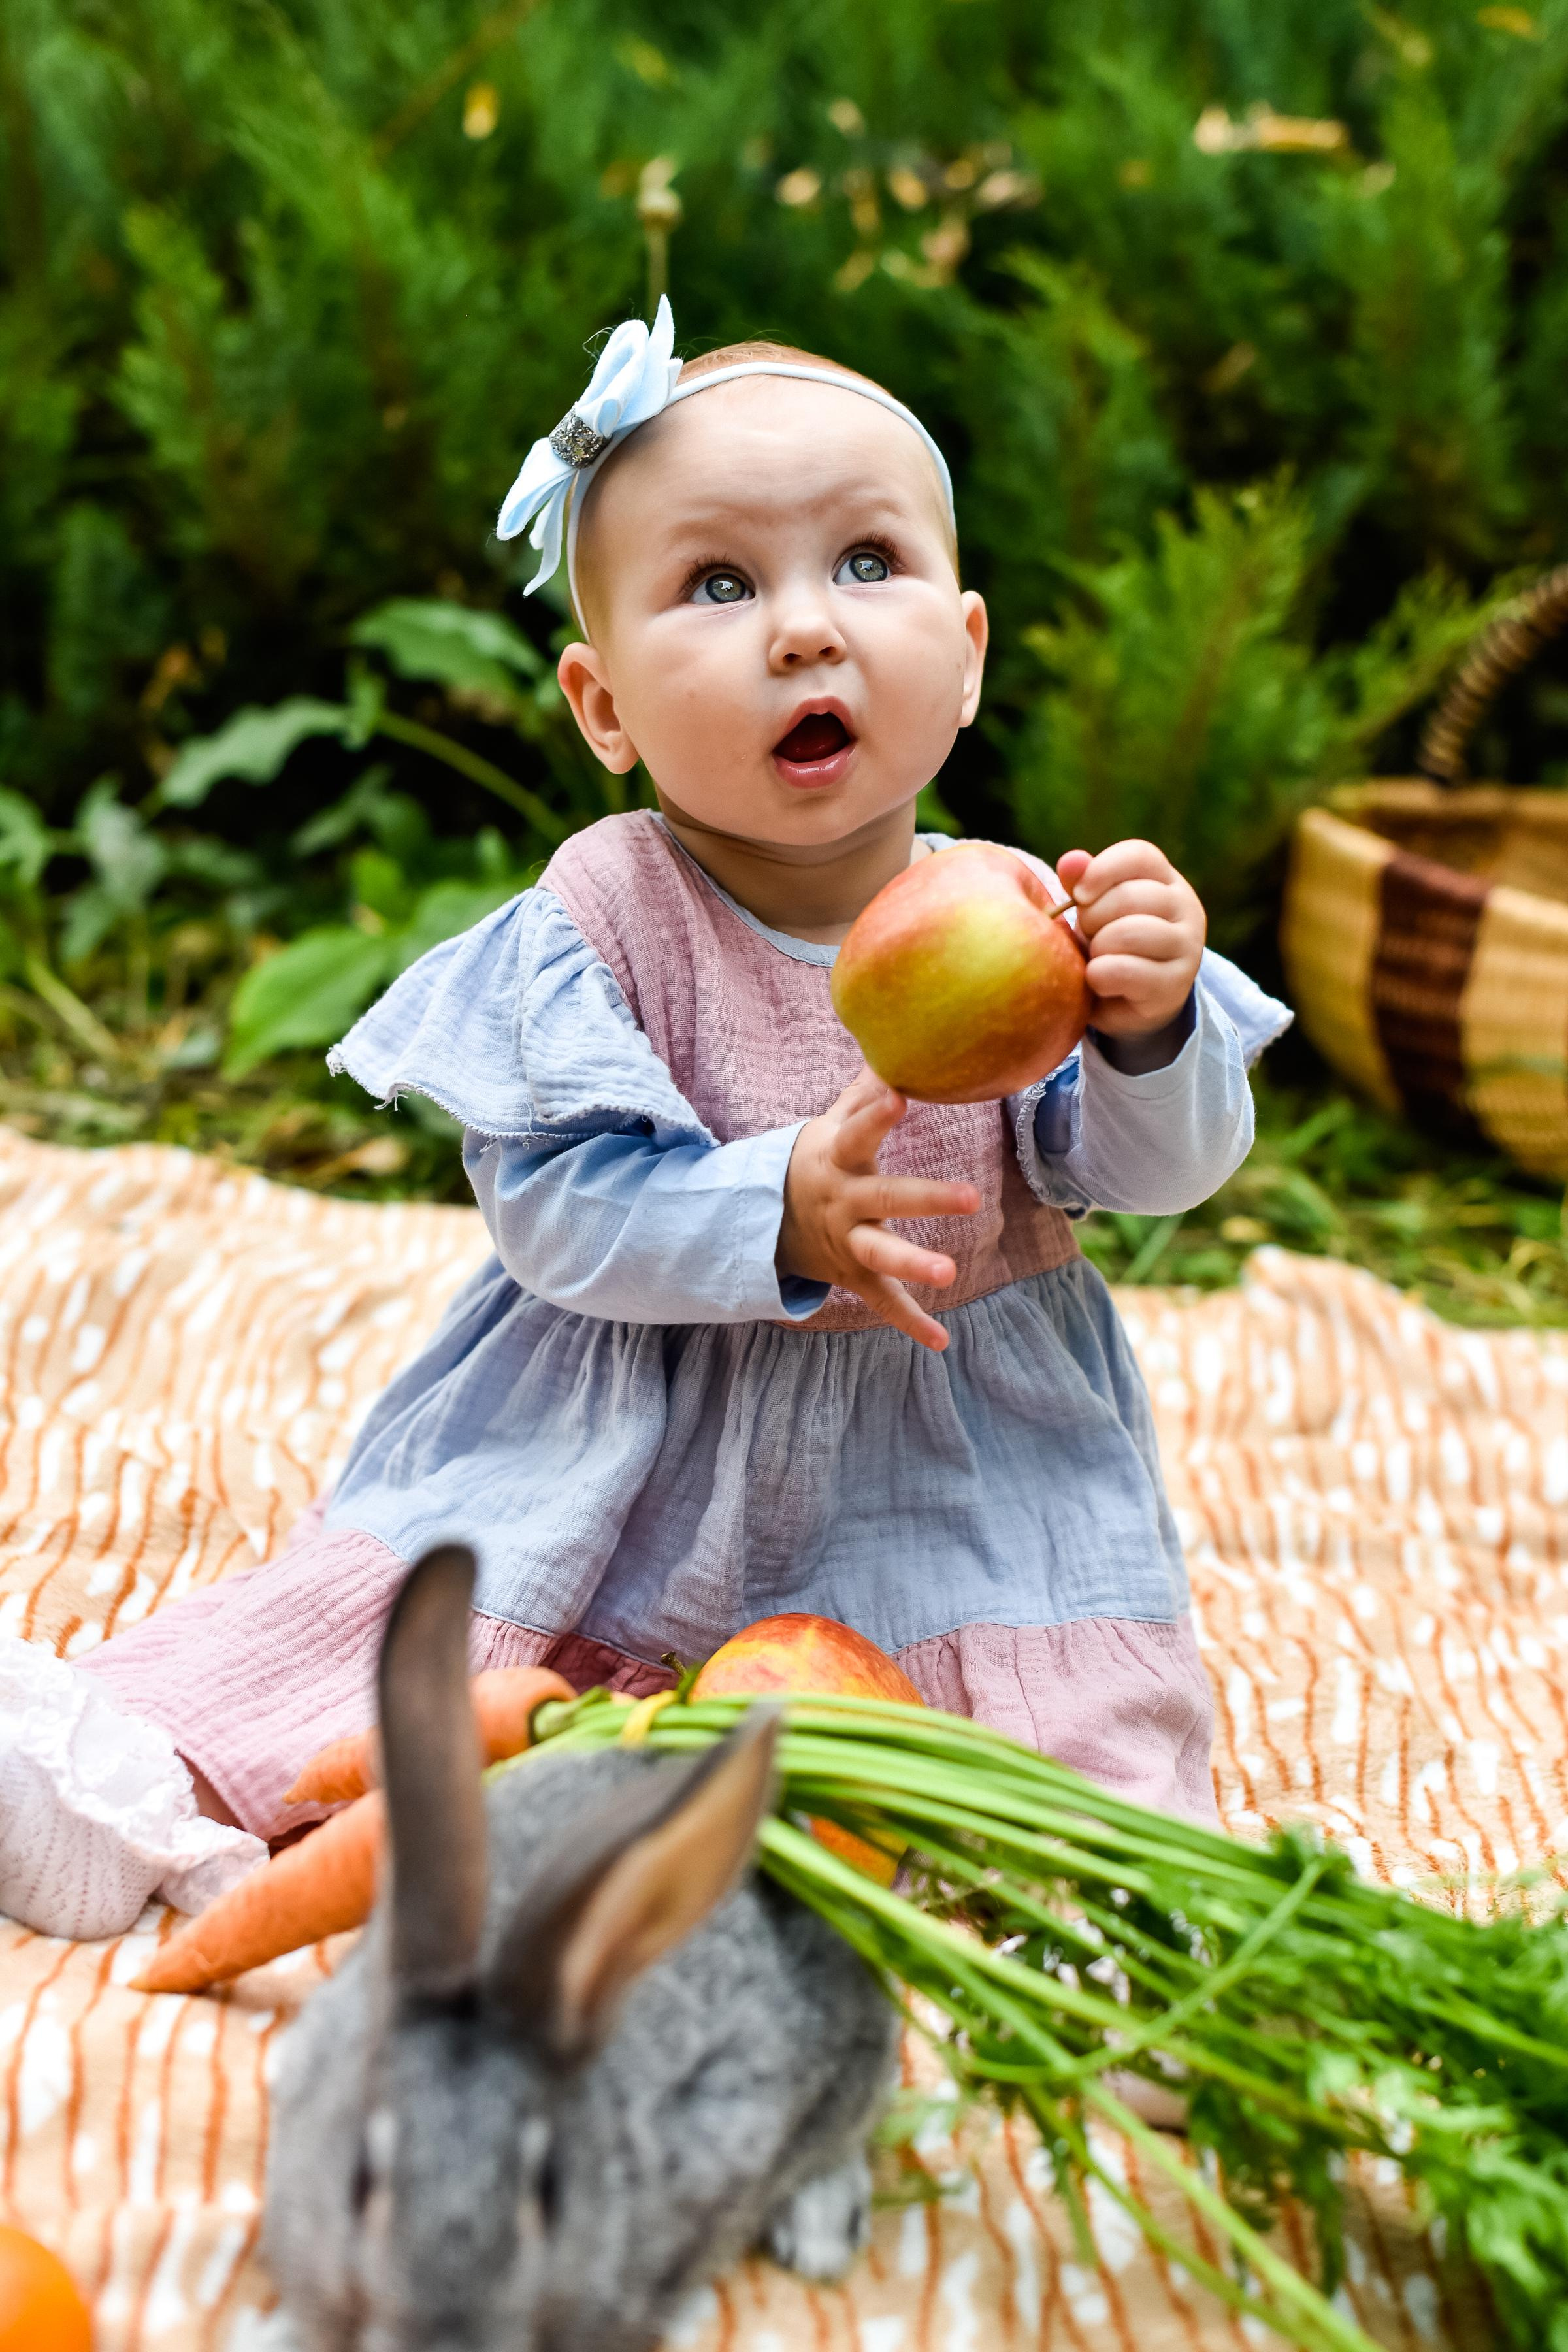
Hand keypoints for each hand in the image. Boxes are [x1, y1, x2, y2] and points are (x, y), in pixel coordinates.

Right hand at [777, 1071, 979, 1351]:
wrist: (762, 1221)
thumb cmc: (814, 1161)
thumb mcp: (829, 1125)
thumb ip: (864, 1092)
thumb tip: (894, 1045)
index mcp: (837, 1158)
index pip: (857, 1131)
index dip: (876, 1115)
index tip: (898, 1095)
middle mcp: (843, 1202)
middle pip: (885, 1199)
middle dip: (926, 1198)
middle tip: (972, 1197)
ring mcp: (846, 1242)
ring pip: (880, 1256)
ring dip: (913, 1266)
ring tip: (950, 1275)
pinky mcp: (851, 1275)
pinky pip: (882, 1302)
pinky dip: (911, 1322)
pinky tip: (942, 1341)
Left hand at [1056, 839, 1204, 1042]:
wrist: (1129, 1001)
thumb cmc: (1110, 944)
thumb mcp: (1094, 909)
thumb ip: (1082, 883)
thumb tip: (1070, 861)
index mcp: (1165, 879)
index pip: (1139, 856)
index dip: (1103, 870)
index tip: (1078, 895)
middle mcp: (1185, 907)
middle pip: (1130, 896)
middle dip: (1093, 917)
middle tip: (1088, 934)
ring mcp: (1187, 945)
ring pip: (1131, 932)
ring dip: (1098, 947)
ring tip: (1096, 957)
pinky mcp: (1176, 983)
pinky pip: (1127, 971)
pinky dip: (1100, 976)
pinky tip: (1098, 980)